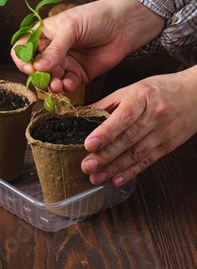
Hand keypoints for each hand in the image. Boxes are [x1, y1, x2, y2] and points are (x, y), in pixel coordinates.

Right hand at [11, 0, 164, 92]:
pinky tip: (68, 84)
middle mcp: (51, 49)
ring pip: (49, 78)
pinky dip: (65, 87)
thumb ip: (56, 48)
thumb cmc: (96, 17)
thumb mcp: (72, 27)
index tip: (30, 65)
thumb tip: (39, 67)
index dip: (23, 58)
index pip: (23, 47)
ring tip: (57, 85)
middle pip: (35, 67)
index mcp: (43, 33)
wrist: (124, 25)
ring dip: (51, 84)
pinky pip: (66, 84)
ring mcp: (64, 62)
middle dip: (38, 75)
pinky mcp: (78, 74)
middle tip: (44, 79)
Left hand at [82, 66, 196, 186]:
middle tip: (87, 166)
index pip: (123, 116)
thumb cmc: (159, 90)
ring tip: (96, 177)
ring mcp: (163, 132)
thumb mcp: (133, 89)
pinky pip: (147, 161)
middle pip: (128, 138)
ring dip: (114, 168)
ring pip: (136, 153)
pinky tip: (115, 180)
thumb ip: (108, 103)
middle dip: (105, 155)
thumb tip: (83, 116)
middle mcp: (155, 115)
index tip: (89, 144)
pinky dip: (130, 172)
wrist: (196, 95)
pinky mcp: (168, 146)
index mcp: (143, 97)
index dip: (106, 132)